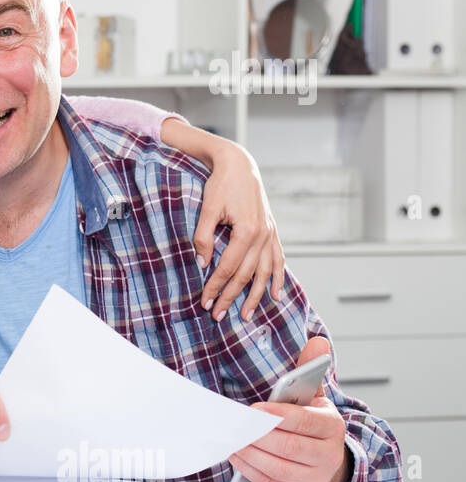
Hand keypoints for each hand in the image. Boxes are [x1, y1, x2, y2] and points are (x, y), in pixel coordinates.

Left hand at [194, 141, 285, 322]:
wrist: (239, 165)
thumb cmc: (220, 185)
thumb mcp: (207, 209)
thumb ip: (203, 237)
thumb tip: (203, 265)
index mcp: (246, 231)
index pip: (228, 267)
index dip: (215, 287)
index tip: (205, 302)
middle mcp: (263, 235)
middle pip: (246, 275)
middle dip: (231, 297)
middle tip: (217, 315)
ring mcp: (270, 234)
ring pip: (265, 273)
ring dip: (256, 296)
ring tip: (245, 315)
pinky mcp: (272, 231)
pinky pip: (278, 260)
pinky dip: (278, 278)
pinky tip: (277, 295)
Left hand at [229, 338, 349, 481]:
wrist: (328, 463)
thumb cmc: (313, 425)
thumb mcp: (314, 398)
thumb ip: (310, 371)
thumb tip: (317, 343)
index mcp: (332, 427)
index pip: (306, 422)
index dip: (280, 416)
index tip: (255, 409)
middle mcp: (327, 455)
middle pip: (289, 447)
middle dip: (259, 435)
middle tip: (236, 425)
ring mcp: (313, 477)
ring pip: (277, 467)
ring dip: (250, 453)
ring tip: (232, 439)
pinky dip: (249, 469)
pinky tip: (237, 454)